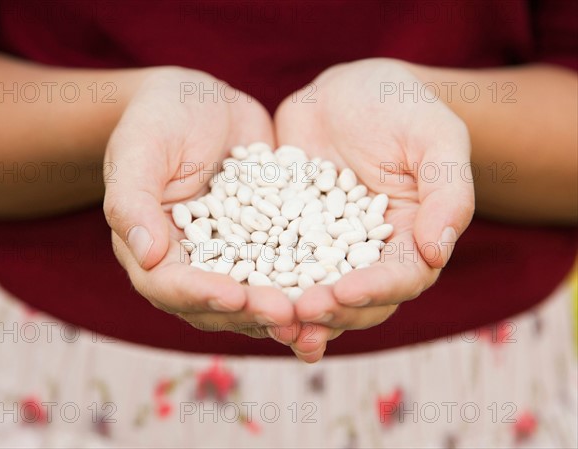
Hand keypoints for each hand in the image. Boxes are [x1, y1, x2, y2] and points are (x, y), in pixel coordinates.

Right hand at [103, 68, 295, 341]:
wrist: (201, 103)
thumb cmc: (159, 119)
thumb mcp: (141, 151)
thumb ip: (134, 202)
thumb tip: (147, 257)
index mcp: (151, 249)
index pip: (170, 286)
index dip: (201, 295)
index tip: (235, 297)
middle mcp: (191, 263)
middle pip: (217, 304)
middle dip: (251, 312)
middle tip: (288, 315)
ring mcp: (231, 256)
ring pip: (254, 295)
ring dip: (284, 308)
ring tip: (317, 312)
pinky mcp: (265, 241)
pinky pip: (285, 265)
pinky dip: (307, 279)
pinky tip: (338, 284)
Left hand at [274, 59, 474, 361]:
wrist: (348, 92)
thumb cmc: (403, 108)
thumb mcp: (435, 139)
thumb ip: (447, 193)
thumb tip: (437, 252)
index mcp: (411, 240)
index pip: (400, 278)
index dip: (374, 291)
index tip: (343, 293)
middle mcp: (369, 254)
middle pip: (355, 300)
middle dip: (329, 311)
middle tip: (298, 314)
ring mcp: (325, 247)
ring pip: (314, 291)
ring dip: (294, 313)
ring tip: (269, 321)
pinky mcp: (289, 233)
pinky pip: (273, 260)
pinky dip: (261, 279)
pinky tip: (237, 292)